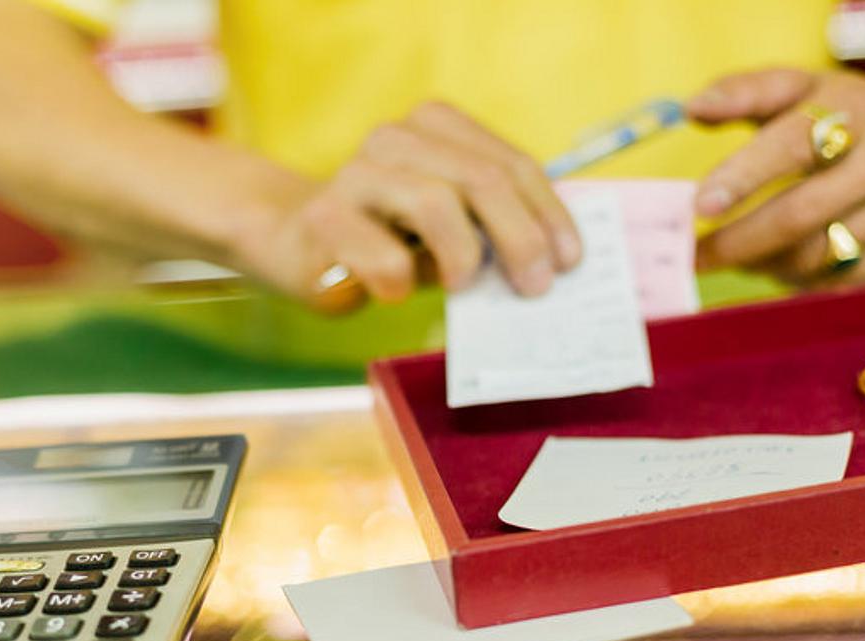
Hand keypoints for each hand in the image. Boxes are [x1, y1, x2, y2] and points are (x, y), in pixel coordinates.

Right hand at [229, 102, 580, 310]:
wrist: (295, 243)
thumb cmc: (389, 239)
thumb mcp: (449, 225)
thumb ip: (491, 227)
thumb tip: (551, 264)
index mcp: (435, 126)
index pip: (510, 164)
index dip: (548, 214)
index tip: (569, 260)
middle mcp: (395, 138)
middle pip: (481, 180)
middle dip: (520, 237)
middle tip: (535, 285)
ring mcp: (356, 174)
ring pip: (436, 204)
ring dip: (463, 258)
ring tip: (460, 285)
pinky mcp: (324, 219)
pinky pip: (385, 258)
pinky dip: (402, 285)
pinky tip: (394, 291)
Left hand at [687, 68, 864, 285]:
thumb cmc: (842, 115)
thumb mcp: (799, 88)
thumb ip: (743, 92)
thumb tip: (693, 108)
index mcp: (856, 111)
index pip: (792, 145)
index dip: (743, 177)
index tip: (698, 207)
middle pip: (798, 215)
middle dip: (736, 242)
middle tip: (692, 258)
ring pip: (813, 256)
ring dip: (761, 263)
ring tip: (736, 254)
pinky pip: (833, 281)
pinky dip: (793, 278)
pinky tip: (776, 263)